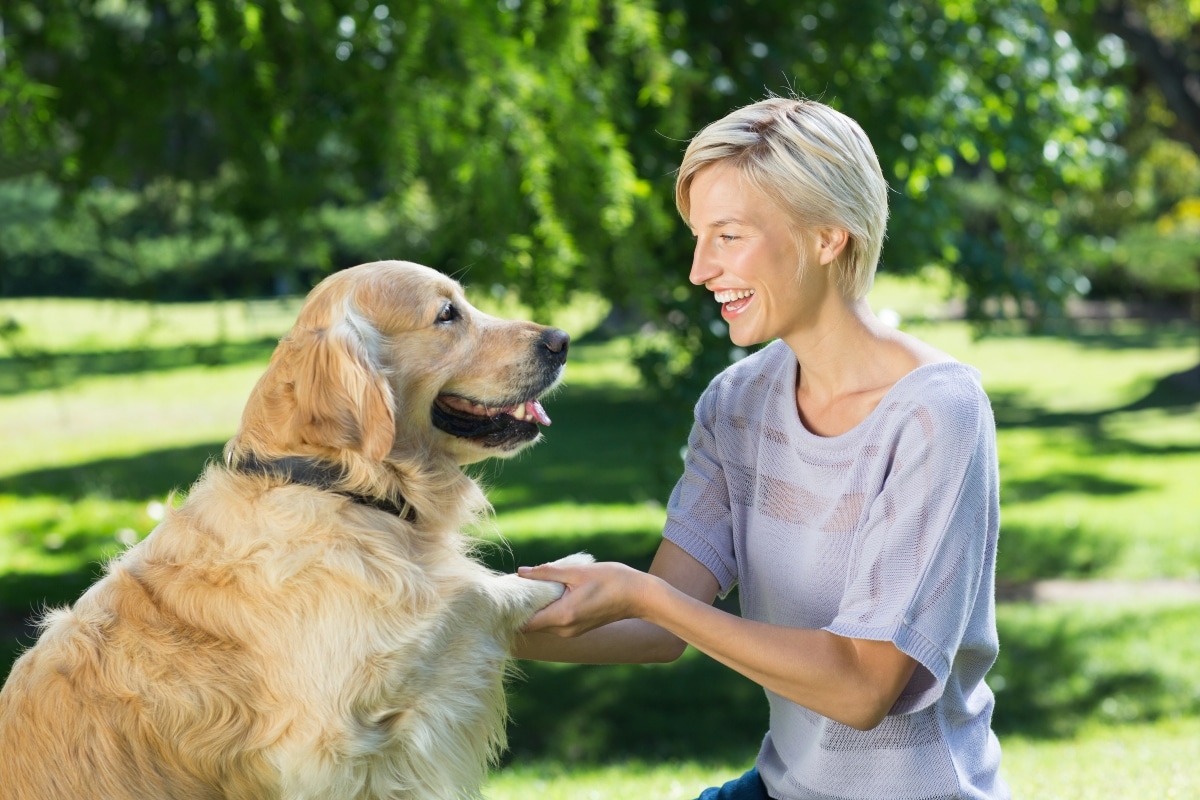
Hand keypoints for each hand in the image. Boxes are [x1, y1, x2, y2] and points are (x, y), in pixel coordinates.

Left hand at [517, 560, 651, 636]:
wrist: (641, 597)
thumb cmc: (612, 580)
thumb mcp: (578, 572)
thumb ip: (547, 573)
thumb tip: (521, 572)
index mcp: (562, 616)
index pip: (525, 623)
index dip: (514, 609)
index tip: (509, 593)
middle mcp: (565, 630)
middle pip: (532, 624)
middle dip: (524, 606)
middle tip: (520, 583)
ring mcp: (572, 632)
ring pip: (544, 623)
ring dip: (538, 607)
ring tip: (536, 584)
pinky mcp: (579, 628)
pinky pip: (555, 622)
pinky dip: (550, 609)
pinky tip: (553, 591)